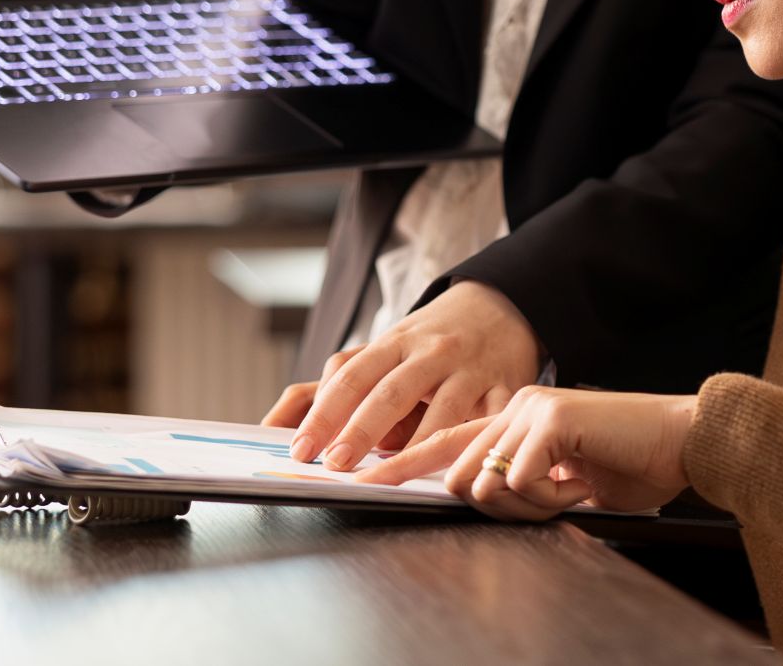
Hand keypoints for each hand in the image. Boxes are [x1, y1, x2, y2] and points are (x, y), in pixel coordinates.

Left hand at [271, 280, 540, 468]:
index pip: (353, 377)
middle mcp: (432, 352)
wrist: (502, 304)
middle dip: (360, 432)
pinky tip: (456, 472)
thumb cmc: (432, 338)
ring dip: (415, 448)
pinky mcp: (507, 388)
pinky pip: (491, 422)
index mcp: (396, 342)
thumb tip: (275, 421)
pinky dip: (472, 447)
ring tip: (390, 477)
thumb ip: (336, 381)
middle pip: (391, 394)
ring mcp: (471, 370)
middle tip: (334, 465)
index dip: (325, 414)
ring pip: (442, 414)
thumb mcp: (387, 347)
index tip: (302, 448)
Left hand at [362, 386, 695, 519]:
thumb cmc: (628, 464)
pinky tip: (581, 483)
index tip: (363, 480)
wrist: (681, 442)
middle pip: (458, 477)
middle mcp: (514, 406)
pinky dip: (549, 499)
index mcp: (513, 417)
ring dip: (527, 507)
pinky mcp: (550, 418)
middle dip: (500, 509)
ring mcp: (530, 408)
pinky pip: (517, 481)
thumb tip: (480, 499)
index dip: (401, 465)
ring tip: (570, 491)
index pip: (443, 443)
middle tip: (551, 503)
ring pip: (483, 484)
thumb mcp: (560, 480)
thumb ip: (518, 482)